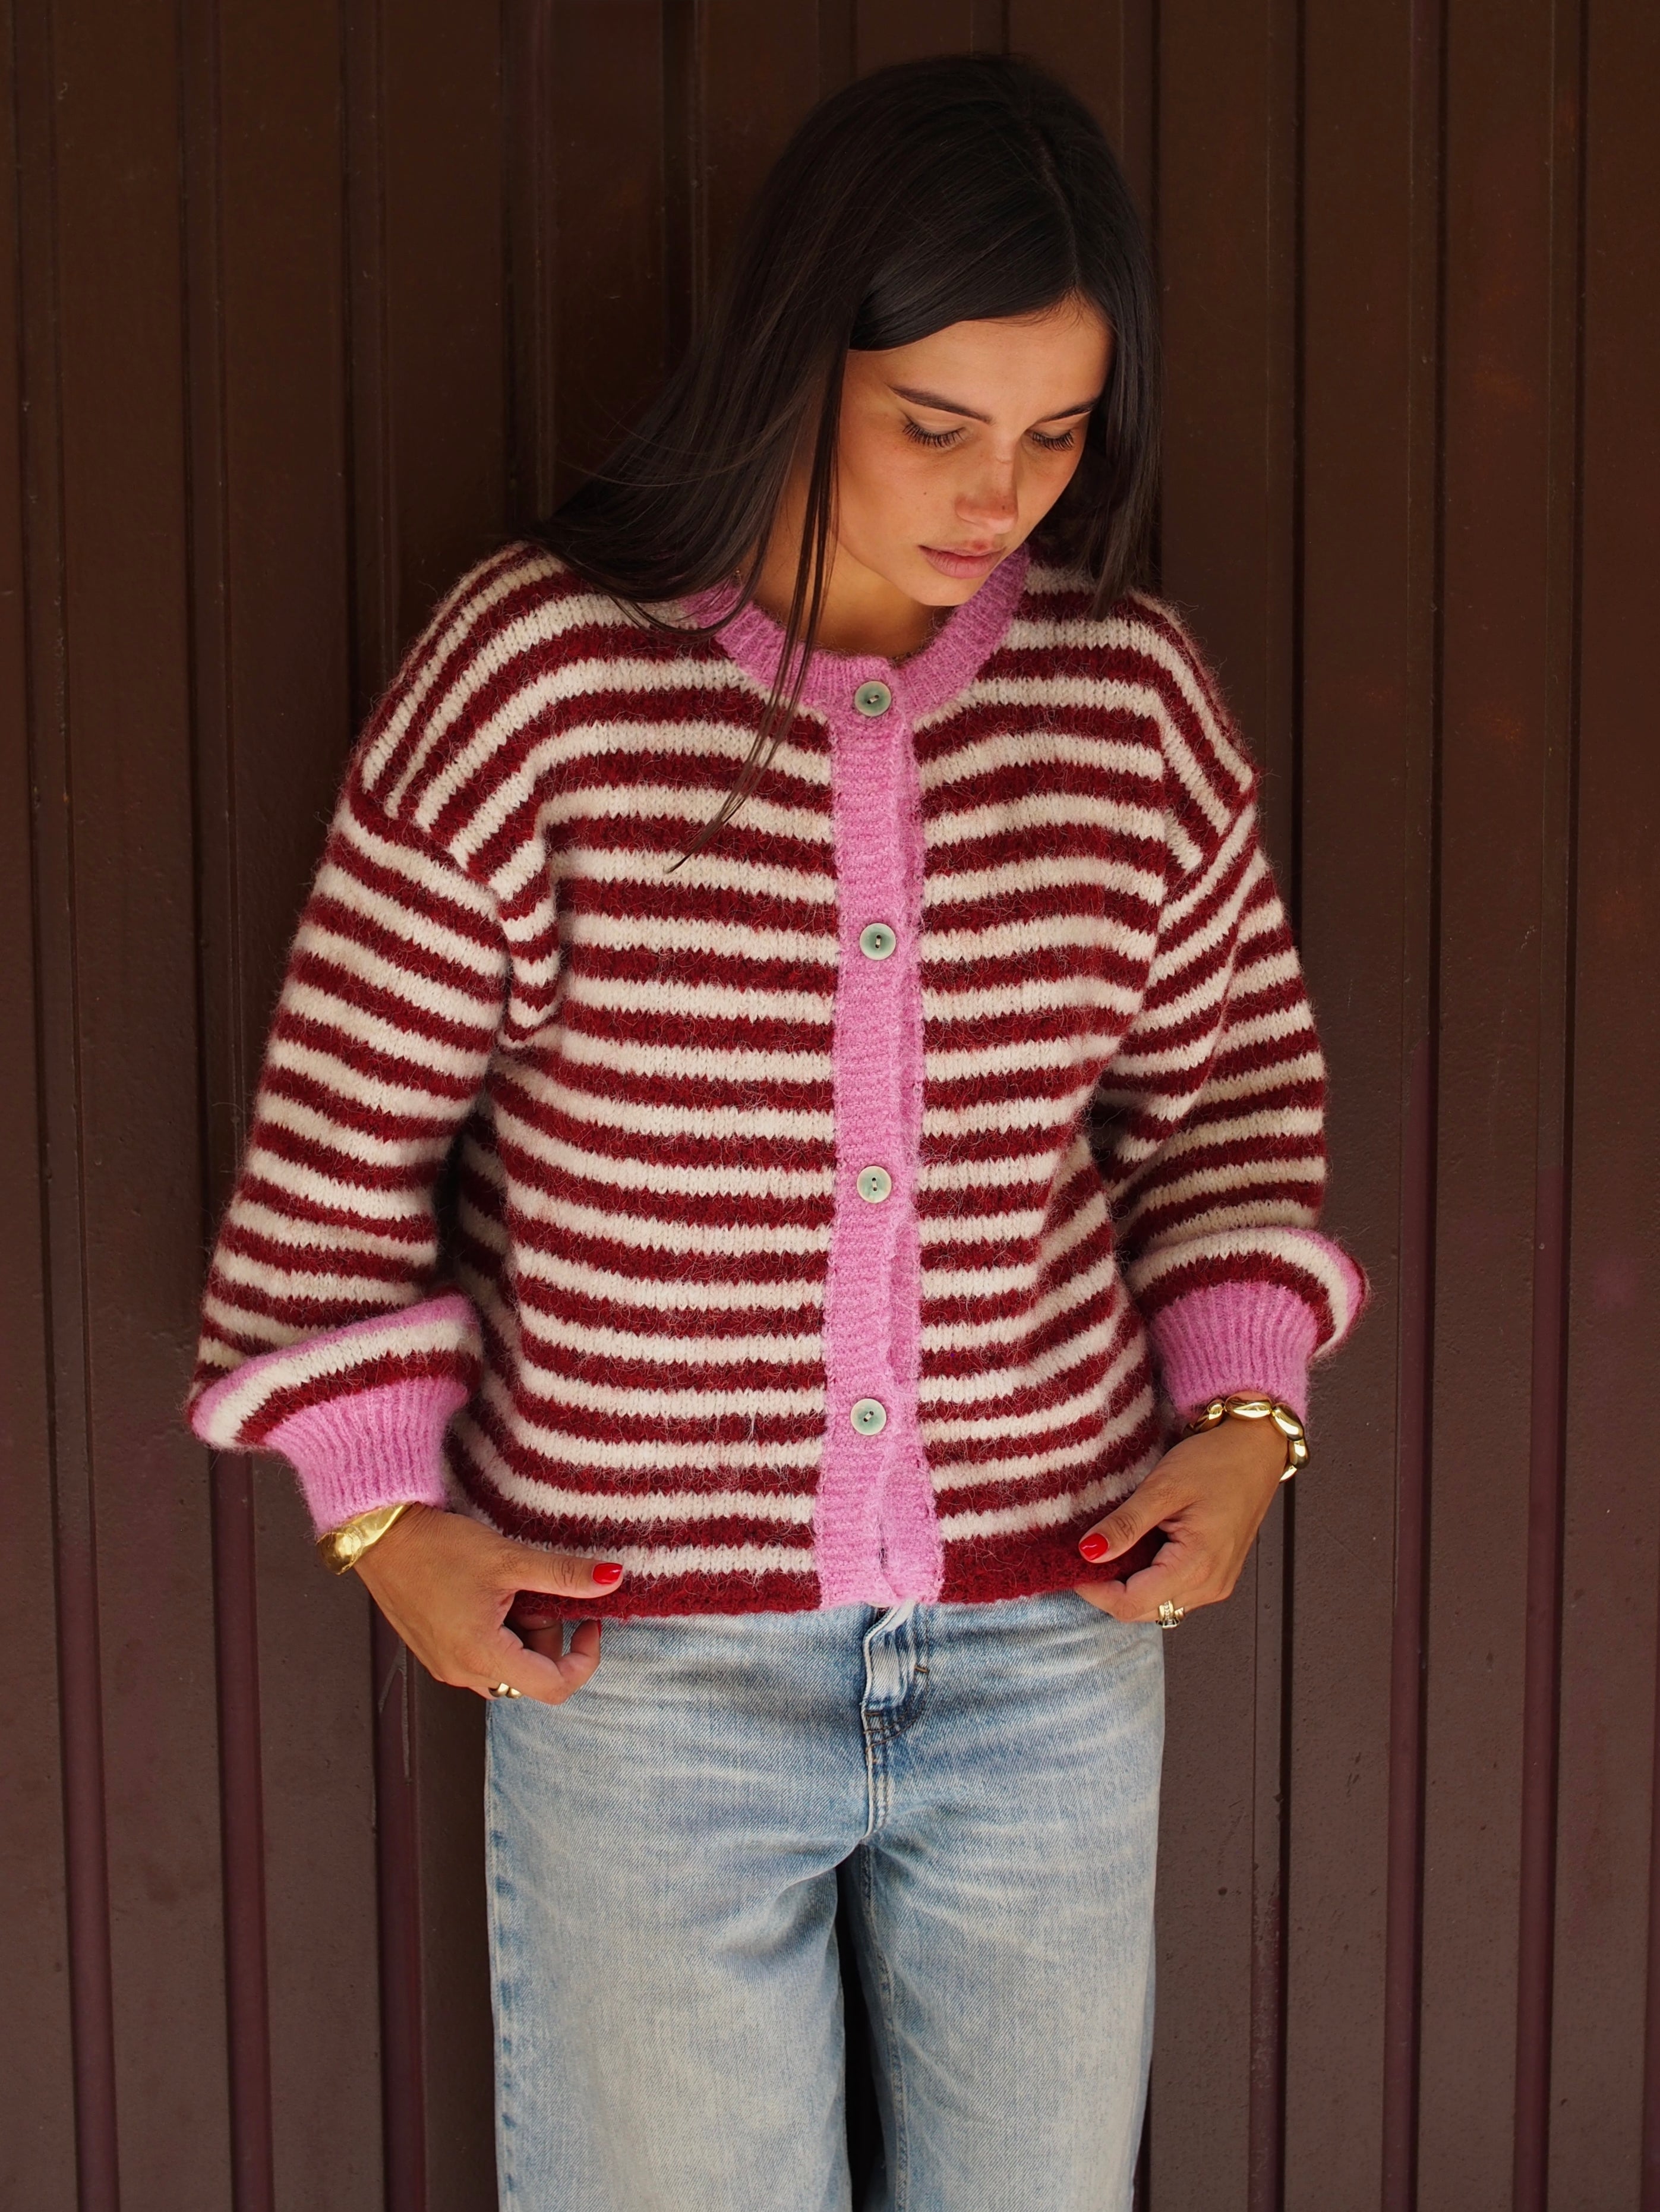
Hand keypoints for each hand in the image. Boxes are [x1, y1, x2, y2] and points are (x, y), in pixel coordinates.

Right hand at [353, 1506, 622, 1704]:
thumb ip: (565, 1575)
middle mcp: (462, 1673)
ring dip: (523, 1632)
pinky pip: (482, 1654)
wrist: (380, 1535)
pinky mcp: (436, 1651)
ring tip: (510, 1586)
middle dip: (548, 1634)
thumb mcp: (510, 1559)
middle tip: (538, 1588)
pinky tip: (489, 1592)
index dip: (584, 1658)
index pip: (554, 1687)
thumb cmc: (439, 1546)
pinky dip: (499, 1630)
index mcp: (482, 1657)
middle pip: (531, 1674)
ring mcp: (446, 1665)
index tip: (588, 1620)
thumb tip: (613, 1579)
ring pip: (508, 1664)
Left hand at [1073, 1415, 1288, 1622]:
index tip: (1071, 1562)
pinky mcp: (1215, 1576)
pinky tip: (1137, 1549)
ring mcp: (1215, 1584)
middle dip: (1107, 1588)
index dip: (1094, 1589)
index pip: (1130, 1603)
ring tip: (1112, 1545)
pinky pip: (1172, 1591)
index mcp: (1198, 1567)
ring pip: (1155, 1604)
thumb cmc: (1216, 1462)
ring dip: (1127, 1584)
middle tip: (1086, 1551)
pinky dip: (1147, 1578)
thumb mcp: (1163, 1488)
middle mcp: (1210, 1586)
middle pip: (1141, 1610)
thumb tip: (1088, 1553)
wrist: (1256, 1449)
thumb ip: (1125, 1525)